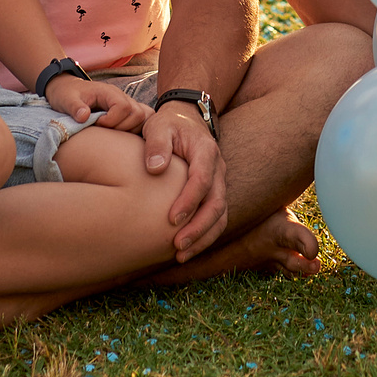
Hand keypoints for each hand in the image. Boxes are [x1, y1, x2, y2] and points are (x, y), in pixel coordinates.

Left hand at [44, 75, 151, 131]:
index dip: (112, 120)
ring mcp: (126, 105)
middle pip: (138, 114)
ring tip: (111, 134)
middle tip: (106, 131)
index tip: (97, 123)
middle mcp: (122, 97)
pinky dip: (136, 130)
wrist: (68, 90)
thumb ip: (75, 107)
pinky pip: (142, 121)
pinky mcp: (127, 114)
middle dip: (123, 127)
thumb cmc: (67, 94)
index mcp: (108, 92)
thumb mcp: (66, 99)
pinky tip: (121, 137)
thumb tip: (84, 116)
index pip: (123, 106)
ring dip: (130, 130)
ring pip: (143, 119)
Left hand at [146, 102, 229, 262]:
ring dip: (203, 237)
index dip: (189, 201)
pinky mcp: (215, 193)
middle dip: (199, 228)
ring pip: (220, 215)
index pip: (202, 180)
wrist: (186, 120)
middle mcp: (218, 169)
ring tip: (181, 255)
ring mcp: (219, 182)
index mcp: (206, 151)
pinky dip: (205, 236)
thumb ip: (157, 145)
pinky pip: (217, 218)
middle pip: (216, 203)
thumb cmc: (168, 125)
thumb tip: (155, 168)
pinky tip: (186, 251)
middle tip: (178, 246)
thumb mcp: (158, 126)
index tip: (171, 219)